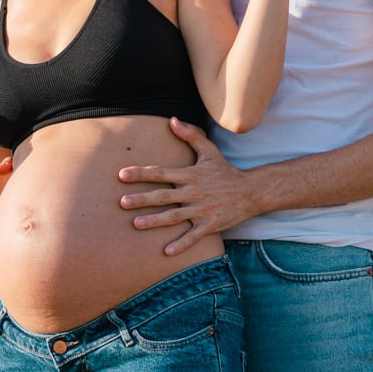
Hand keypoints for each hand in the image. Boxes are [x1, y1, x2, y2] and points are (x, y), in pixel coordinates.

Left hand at [118, 118, 254, 256]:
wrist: (250, 191)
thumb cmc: (225, 171)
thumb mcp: (209, 150)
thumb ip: (190, 135)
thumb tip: (171, 120)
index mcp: (191, 174)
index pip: (162, 173)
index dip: (141, 173)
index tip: (122, 175)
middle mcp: (194, 192)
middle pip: (164, 196)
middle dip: (143, 199)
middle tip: (122, 202)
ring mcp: (202, 209)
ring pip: (175, 216)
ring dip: (155, 221)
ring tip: (136, 224)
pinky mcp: (210, 224)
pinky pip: (194, 236)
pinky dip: (181, 244)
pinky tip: (167, 251)